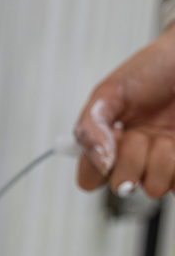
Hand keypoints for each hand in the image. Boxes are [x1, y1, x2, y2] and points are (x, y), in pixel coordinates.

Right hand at [75, 24, 174, 197]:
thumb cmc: (153, 68)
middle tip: (139, 132)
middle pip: (121, 187)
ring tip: (166, 133)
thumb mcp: (108, 91)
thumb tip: (99, 163)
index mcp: (107, 142)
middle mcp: (134, 156)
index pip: (89, 179)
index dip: (95, 168)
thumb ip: (90, 127)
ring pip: (154, 187)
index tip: (109, 141)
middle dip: (130, 159)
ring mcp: (162, 161)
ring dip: (161, 159)